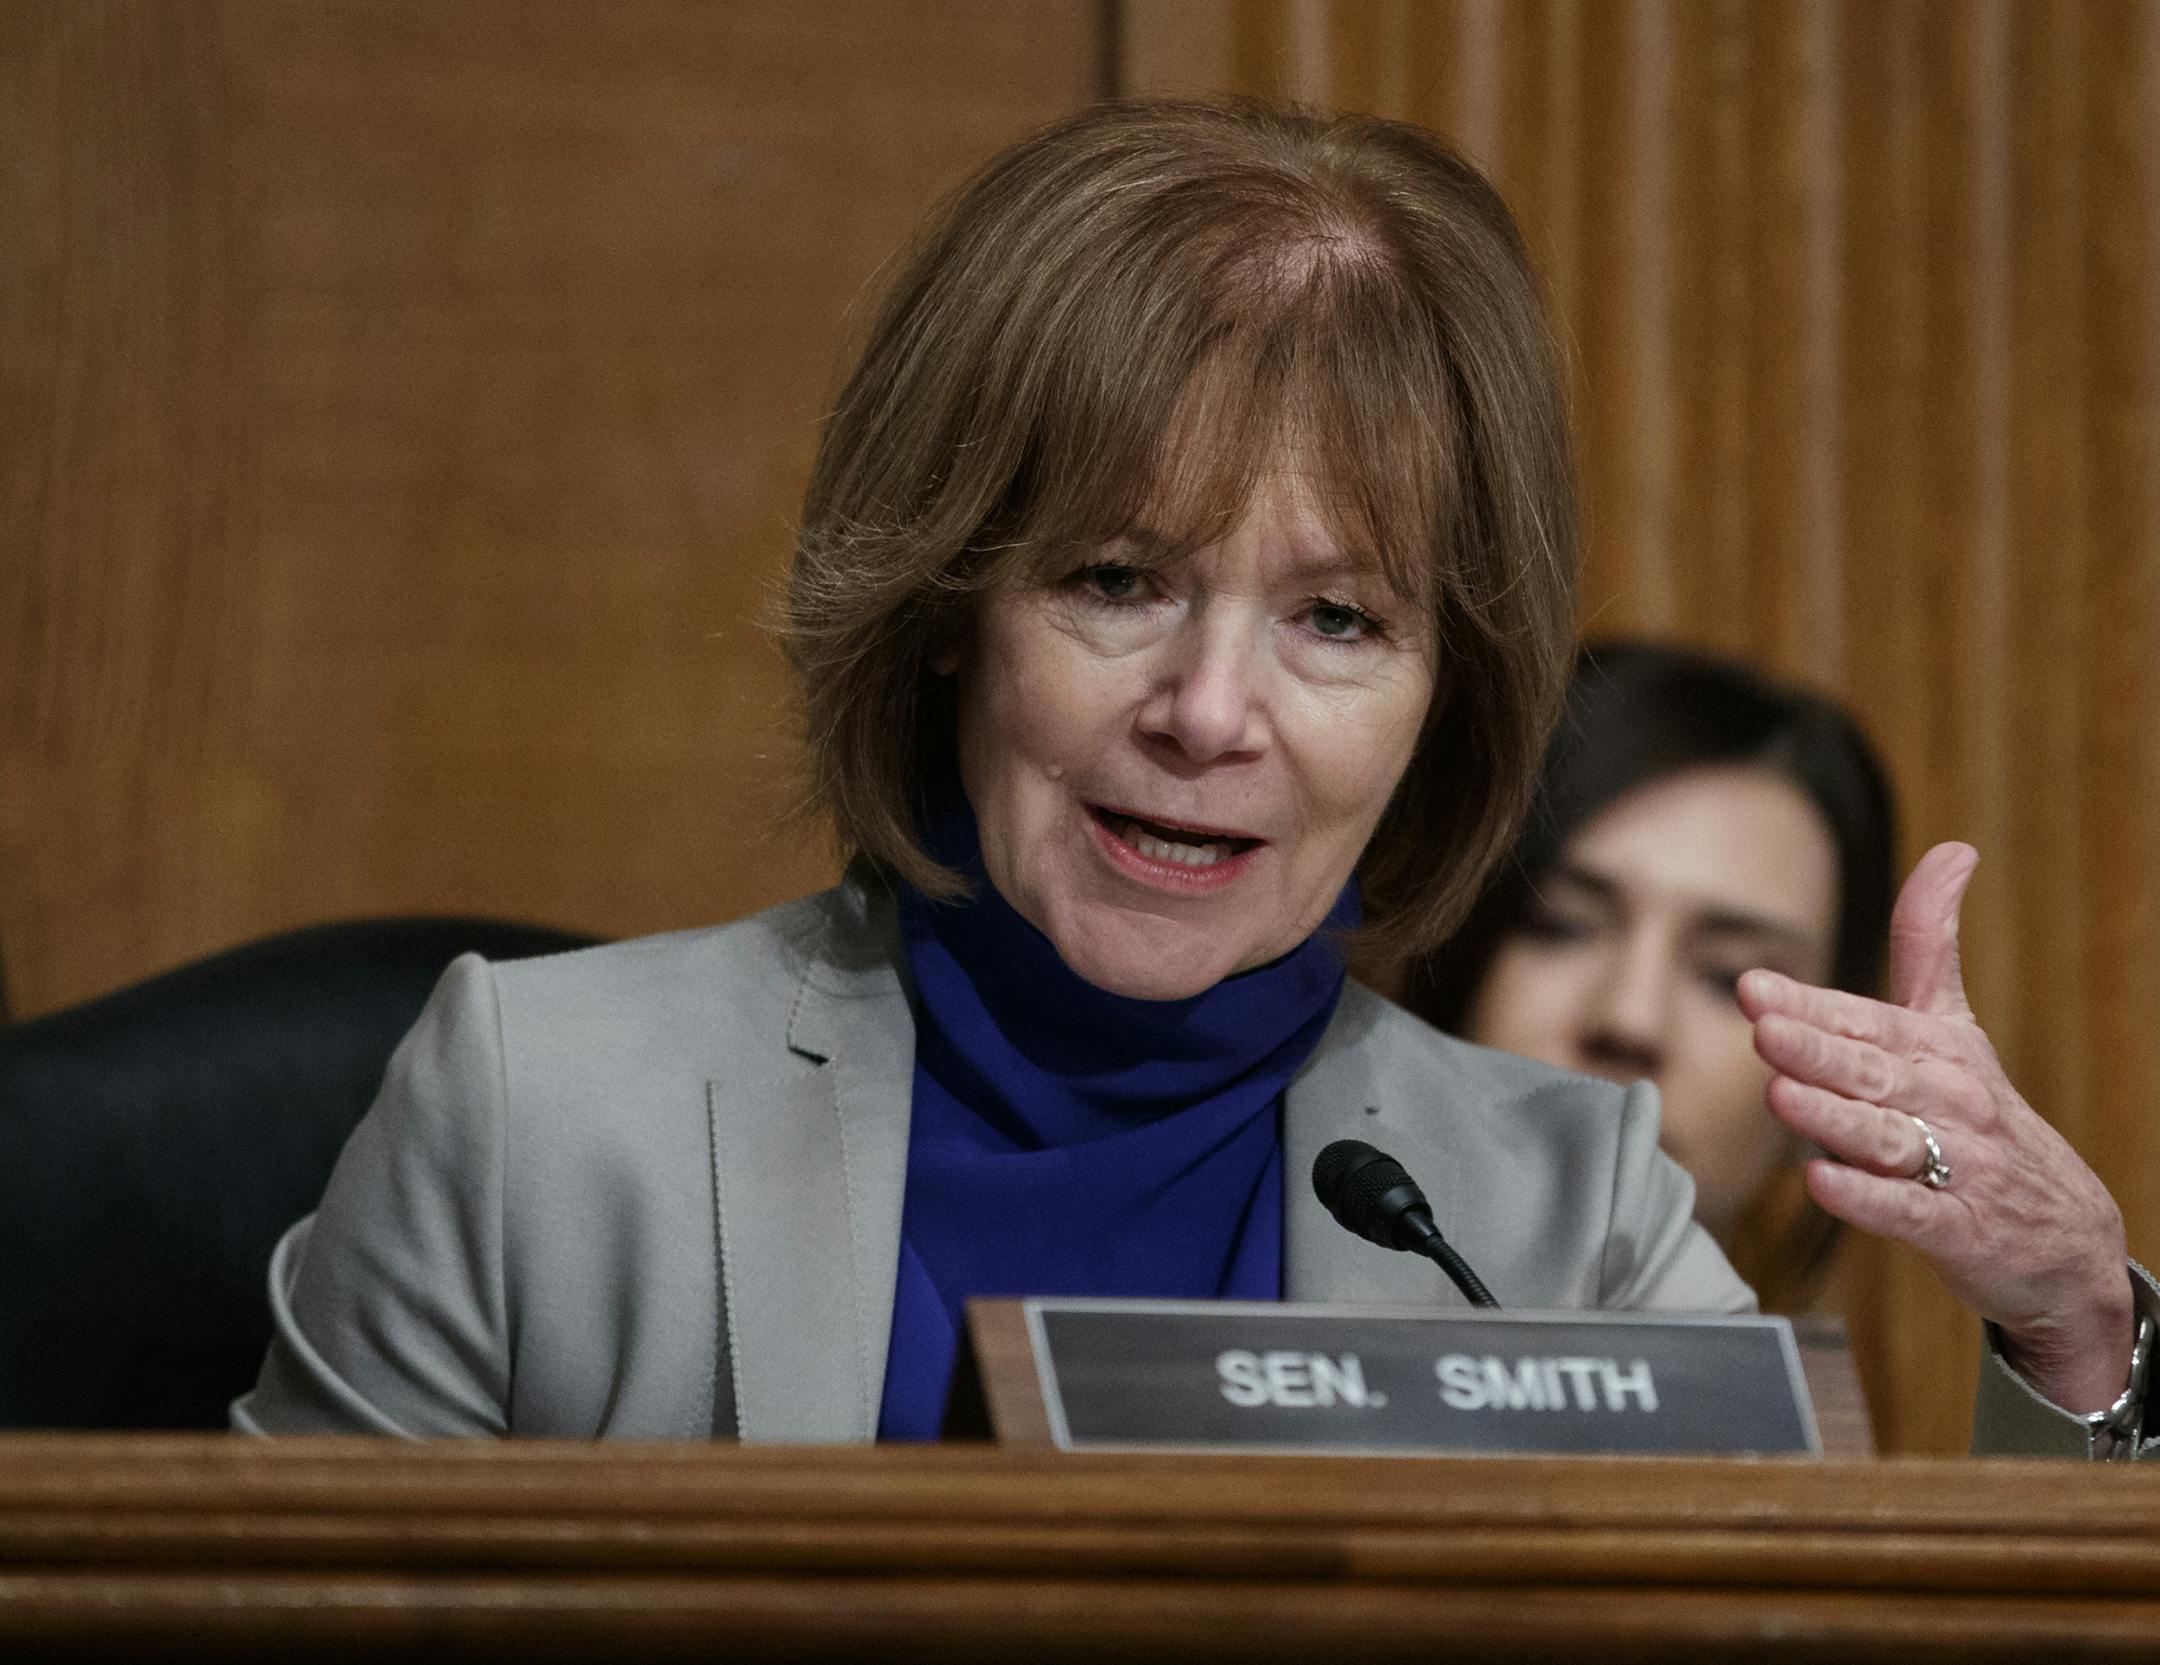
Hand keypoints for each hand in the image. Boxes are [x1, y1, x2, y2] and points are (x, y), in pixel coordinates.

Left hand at [1736, 842, 2133, 1414]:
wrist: (2065, 1236)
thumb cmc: (1981, 1115)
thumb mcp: (1956, 1026)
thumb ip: (1931, 943)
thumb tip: (1953, 847)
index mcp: (1939, 1048)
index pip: (1866, 1022)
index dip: (1809, 1007)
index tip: (1753, 988)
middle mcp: (1949, 1100)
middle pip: (1873, 1073)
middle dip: (1817, 1050)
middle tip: (1762, 1029)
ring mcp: (1957, 1165)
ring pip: (1886, 1137)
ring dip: (1832, 1117)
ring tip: (1780, 1095)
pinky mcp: (1959, 1228)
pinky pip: (1908, 1210)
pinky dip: (1865, 1198)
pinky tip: (1819, 1182)